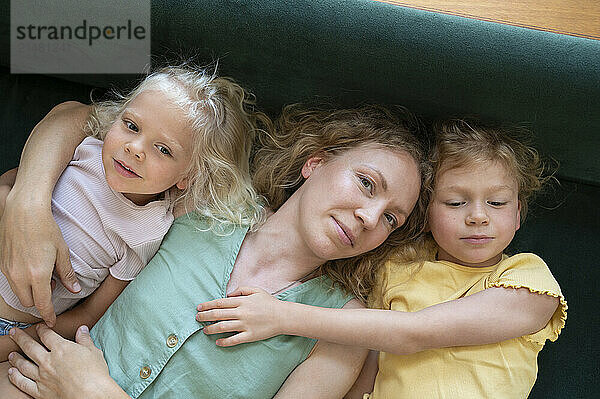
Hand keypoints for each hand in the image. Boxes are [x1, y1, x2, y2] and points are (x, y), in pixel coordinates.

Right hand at [0, 195, 79, 326]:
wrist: (23, 211)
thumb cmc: (46, 229)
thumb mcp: (62, 251)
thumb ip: (67, 274)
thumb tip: (75, 290)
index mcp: (37, 275)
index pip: (42, 304)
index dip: (48, 315)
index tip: (52, 322)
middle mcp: (19, 275)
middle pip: (28, 302)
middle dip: (39, 300)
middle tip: (52, 285)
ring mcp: (8, 270)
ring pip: (18, 292)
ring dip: (30, 290)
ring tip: (43, 273)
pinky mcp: (1, 263)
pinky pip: (11, 280)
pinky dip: (21, 280)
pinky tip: (31, 266)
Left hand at [8, 325, 115, 398]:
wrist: (91, 394)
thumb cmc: (95, 373)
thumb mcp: (93, 351)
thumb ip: (85, 340)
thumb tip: (82, 329)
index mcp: (61, 349)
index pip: (47, 335)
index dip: (42, 329)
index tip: (39, 327)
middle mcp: (48, 361)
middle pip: (30, 347)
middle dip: (21, 338)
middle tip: (14, 333)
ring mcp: (42, 376)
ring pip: (24, 365)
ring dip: (16, 358)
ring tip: (11, 355)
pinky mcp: (40, 391)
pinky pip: (23, 383)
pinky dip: (16, 377)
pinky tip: (12, 373)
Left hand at [196, 287, 284, 345]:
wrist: (283, 316)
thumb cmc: (269, 303)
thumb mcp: (256, 290)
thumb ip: (241, 290)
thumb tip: (229, 295)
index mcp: (242, 301)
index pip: (220, 303)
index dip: (207, 305)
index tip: (199, 307)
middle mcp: (242, 313)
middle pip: (218, 314)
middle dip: (205, 316)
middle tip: (197, 318)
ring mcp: (245, 325)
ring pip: (223, 327)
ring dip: (211, 329)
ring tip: (204, 330)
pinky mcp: (250, 335)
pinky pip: (234, 340)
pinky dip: (224, 342)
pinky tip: (217, 342)